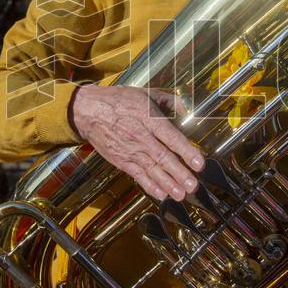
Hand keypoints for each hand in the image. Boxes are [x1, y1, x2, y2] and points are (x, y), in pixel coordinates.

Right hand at [70, 85, 204, 200]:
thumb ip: (168, 100)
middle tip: (193, 185)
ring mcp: (130, 150)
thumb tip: (185, 110)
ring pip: (151, 169)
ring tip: (181, 194)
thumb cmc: (118, 101)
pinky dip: (149, 186)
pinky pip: (137, 175)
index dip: (186, 151)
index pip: (171, 137)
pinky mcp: (121, 160)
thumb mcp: (145, 92)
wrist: (88, 111)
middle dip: (179, 173)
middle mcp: (140, 136)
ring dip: (167, 184)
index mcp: (148, 117)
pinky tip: (161, 194)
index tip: (199, 163)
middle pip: (162, 157)